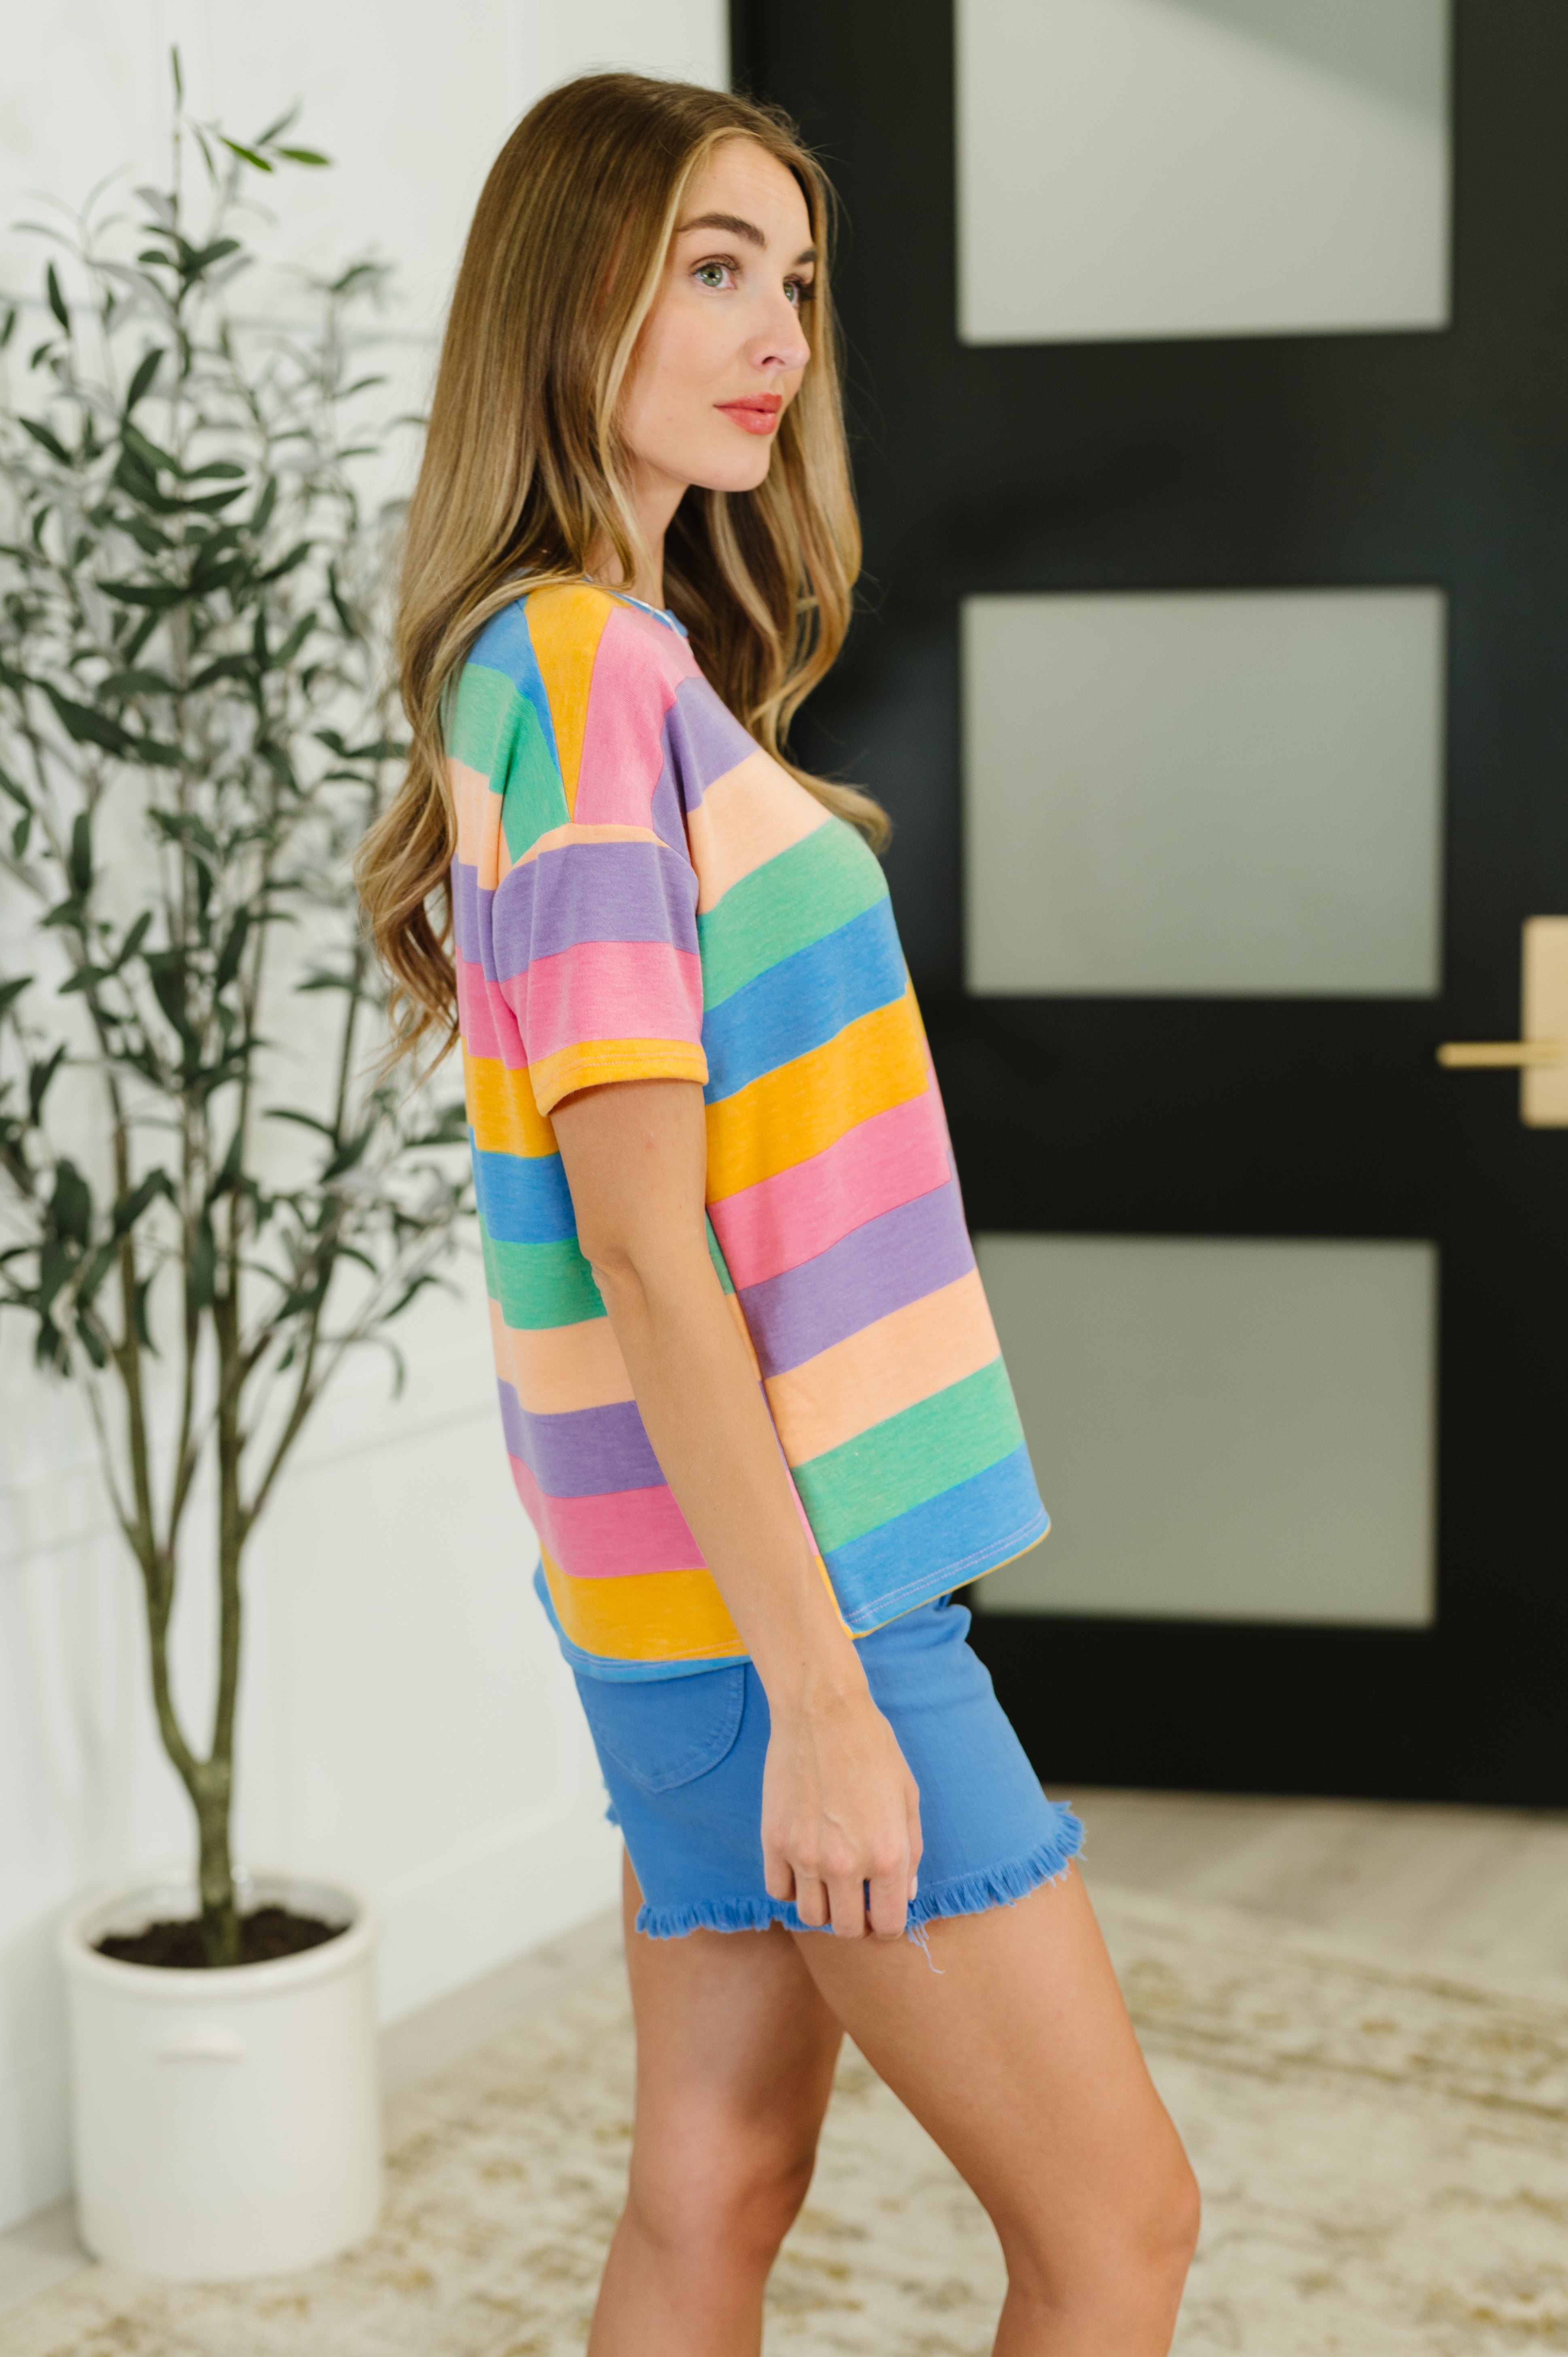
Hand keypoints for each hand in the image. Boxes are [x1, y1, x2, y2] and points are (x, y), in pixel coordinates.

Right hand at [761, 1677, 923, 1938]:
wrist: (822, 1712)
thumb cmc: (873, 1750)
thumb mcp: (908, 1798)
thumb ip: (911, 1852)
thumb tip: (906, 1893)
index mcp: (887, 1855)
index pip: (888, 1926)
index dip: (888, 1924)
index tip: (882, 1911)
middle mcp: (845, 1864)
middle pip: (848, 1929)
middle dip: (857, 1920)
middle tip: (857, 1898)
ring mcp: (805, 1855)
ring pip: (810, 1917)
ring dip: (823, 1906)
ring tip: (830, 1881)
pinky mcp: (773, 1841)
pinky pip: (778, 1890)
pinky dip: (791, 1886)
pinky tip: (803, 1864)